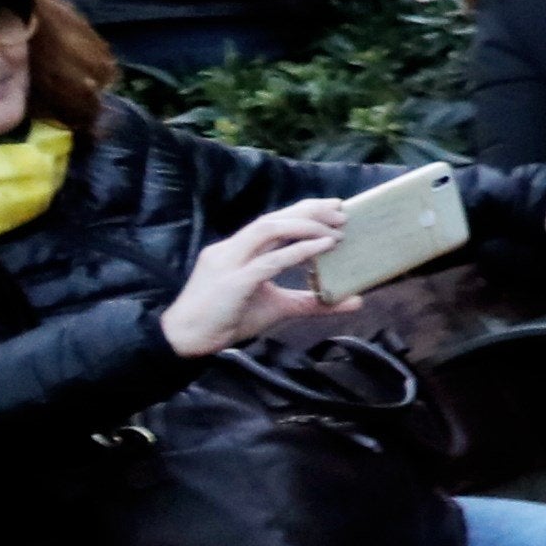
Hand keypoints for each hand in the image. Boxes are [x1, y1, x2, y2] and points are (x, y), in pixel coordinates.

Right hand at [162, 200, 355, 356]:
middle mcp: (232, 249)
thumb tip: (357, 301)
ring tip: (335, 230)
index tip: (333, 207)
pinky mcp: (234, 281)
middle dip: (308, 211)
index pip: (271, 222)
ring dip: (304, 226)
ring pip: (268, 229)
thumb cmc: (229, 319)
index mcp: (237, 250)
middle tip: (342, 211)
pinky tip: (323, 248)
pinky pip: (270, 261)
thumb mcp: (279, 308)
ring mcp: (230, 262)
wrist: (188, 338)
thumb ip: (313, 302)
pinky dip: (298, 251)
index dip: (302, 211)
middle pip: (272, 219)